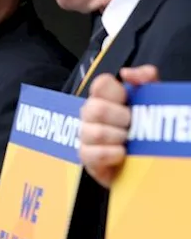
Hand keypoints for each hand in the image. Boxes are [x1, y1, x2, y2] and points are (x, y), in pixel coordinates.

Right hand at [81, 65, 157, 187]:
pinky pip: (91, 153)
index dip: (114, 90)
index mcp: (107, 98)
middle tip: (132, 125)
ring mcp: (87, 136)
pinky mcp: (86, 158)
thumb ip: (146, 80)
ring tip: (128, 142)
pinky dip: (111, 154)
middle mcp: (92, 115)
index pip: (100, 84)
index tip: (126, 100)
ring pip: (93, 132)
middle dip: (120, 118)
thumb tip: (128, 73)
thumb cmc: (147, 132)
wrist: (146, 165)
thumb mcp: (152, 102)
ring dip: (117, 138)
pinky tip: (122, 155)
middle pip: (95, 108)